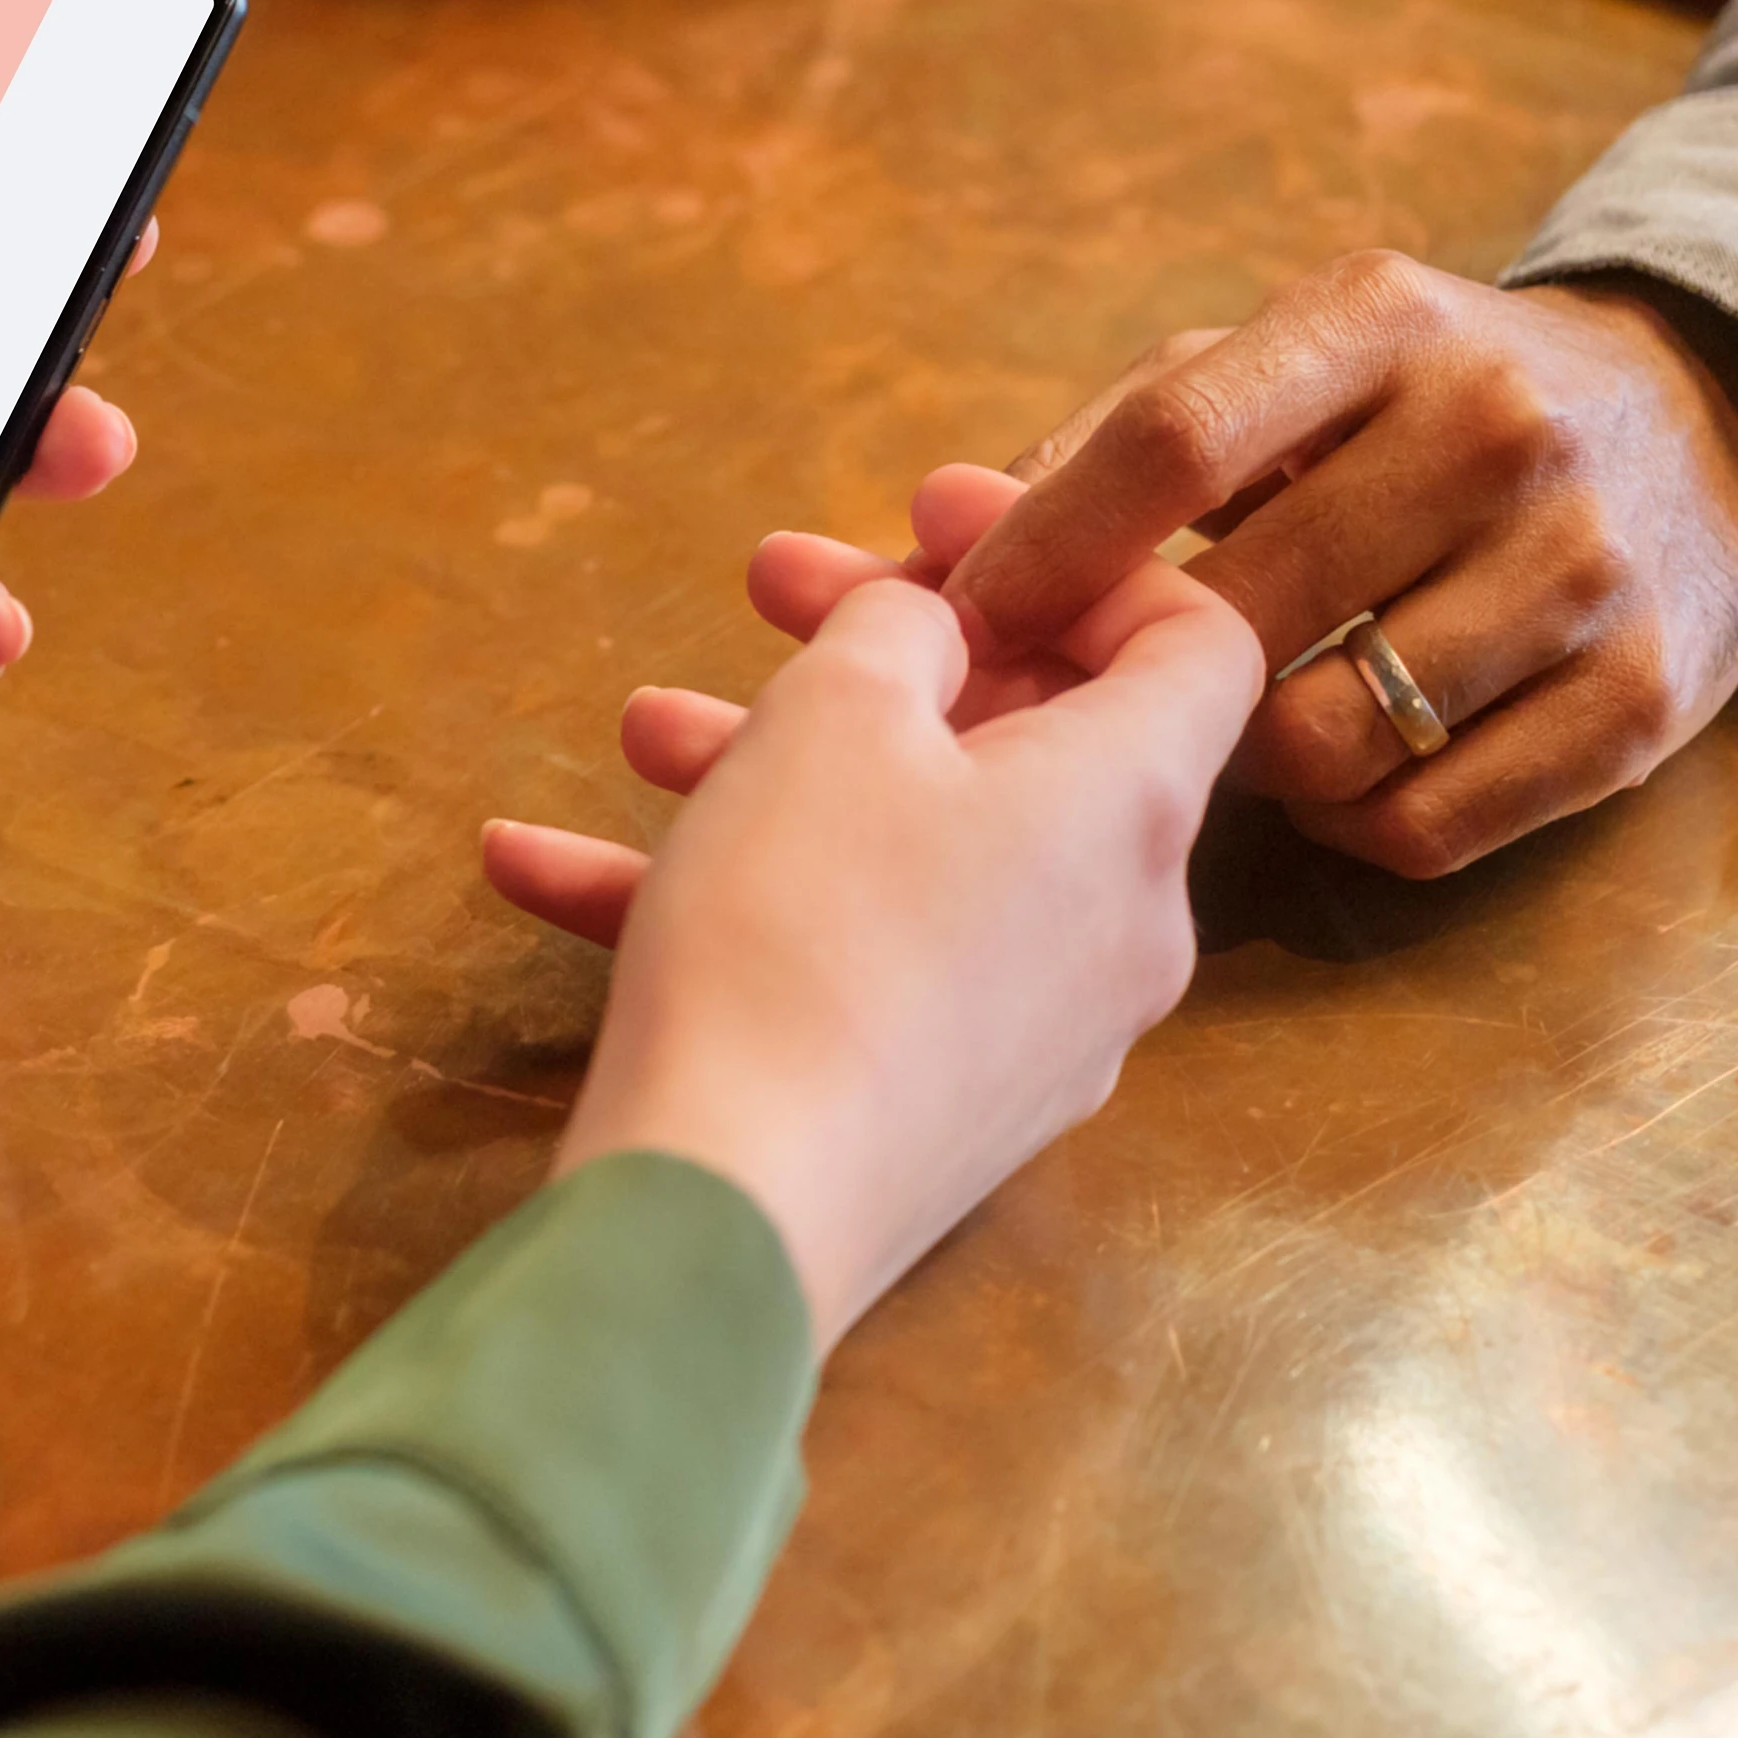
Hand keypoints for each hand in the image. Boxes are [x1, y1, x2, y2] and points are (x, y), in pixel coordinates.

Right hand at [482, 469, 1265, 1346]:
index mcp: (1132, 803)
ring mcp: (1039, 1027)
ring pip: (920, 847)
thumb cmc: (799, 928)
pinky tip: (545, 872)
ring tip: (637, 732)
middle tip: (767, 588)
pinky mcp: (945, 1105)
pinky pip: (861, 957)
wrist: (730, 1218)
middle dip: (885, 650)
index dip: (1077, 551)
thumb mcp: (833, 719)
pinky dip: (739, 901)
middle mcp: (1120, 919)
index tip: (936, 519)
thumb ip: (897, 633)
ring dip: (783, 769)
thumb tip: (935, 634)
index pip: (1192, 637)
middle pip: (1033, 736)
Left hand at [950, 255, 1737, 879]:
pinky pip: (1420, 822)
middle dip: (1131, 681)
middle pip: (1241, 614)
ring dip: (1244, 763)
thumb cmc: (1414, 404)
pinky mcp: (1639, 704)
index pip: (1171, 442)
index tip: (955, 625)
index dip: (1044, 552)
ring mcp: (1582, 571)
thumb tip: (924, 528)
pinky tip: (1339, 769)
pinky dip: (1346, 820)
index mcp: (1379, 321)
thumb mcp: (1281, 368)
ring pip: (1324, 738)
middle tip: (1082, 710)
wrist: (1700, 427)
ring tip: (1232, 728)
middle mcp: (1497, 430)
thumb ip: (1104, 444)